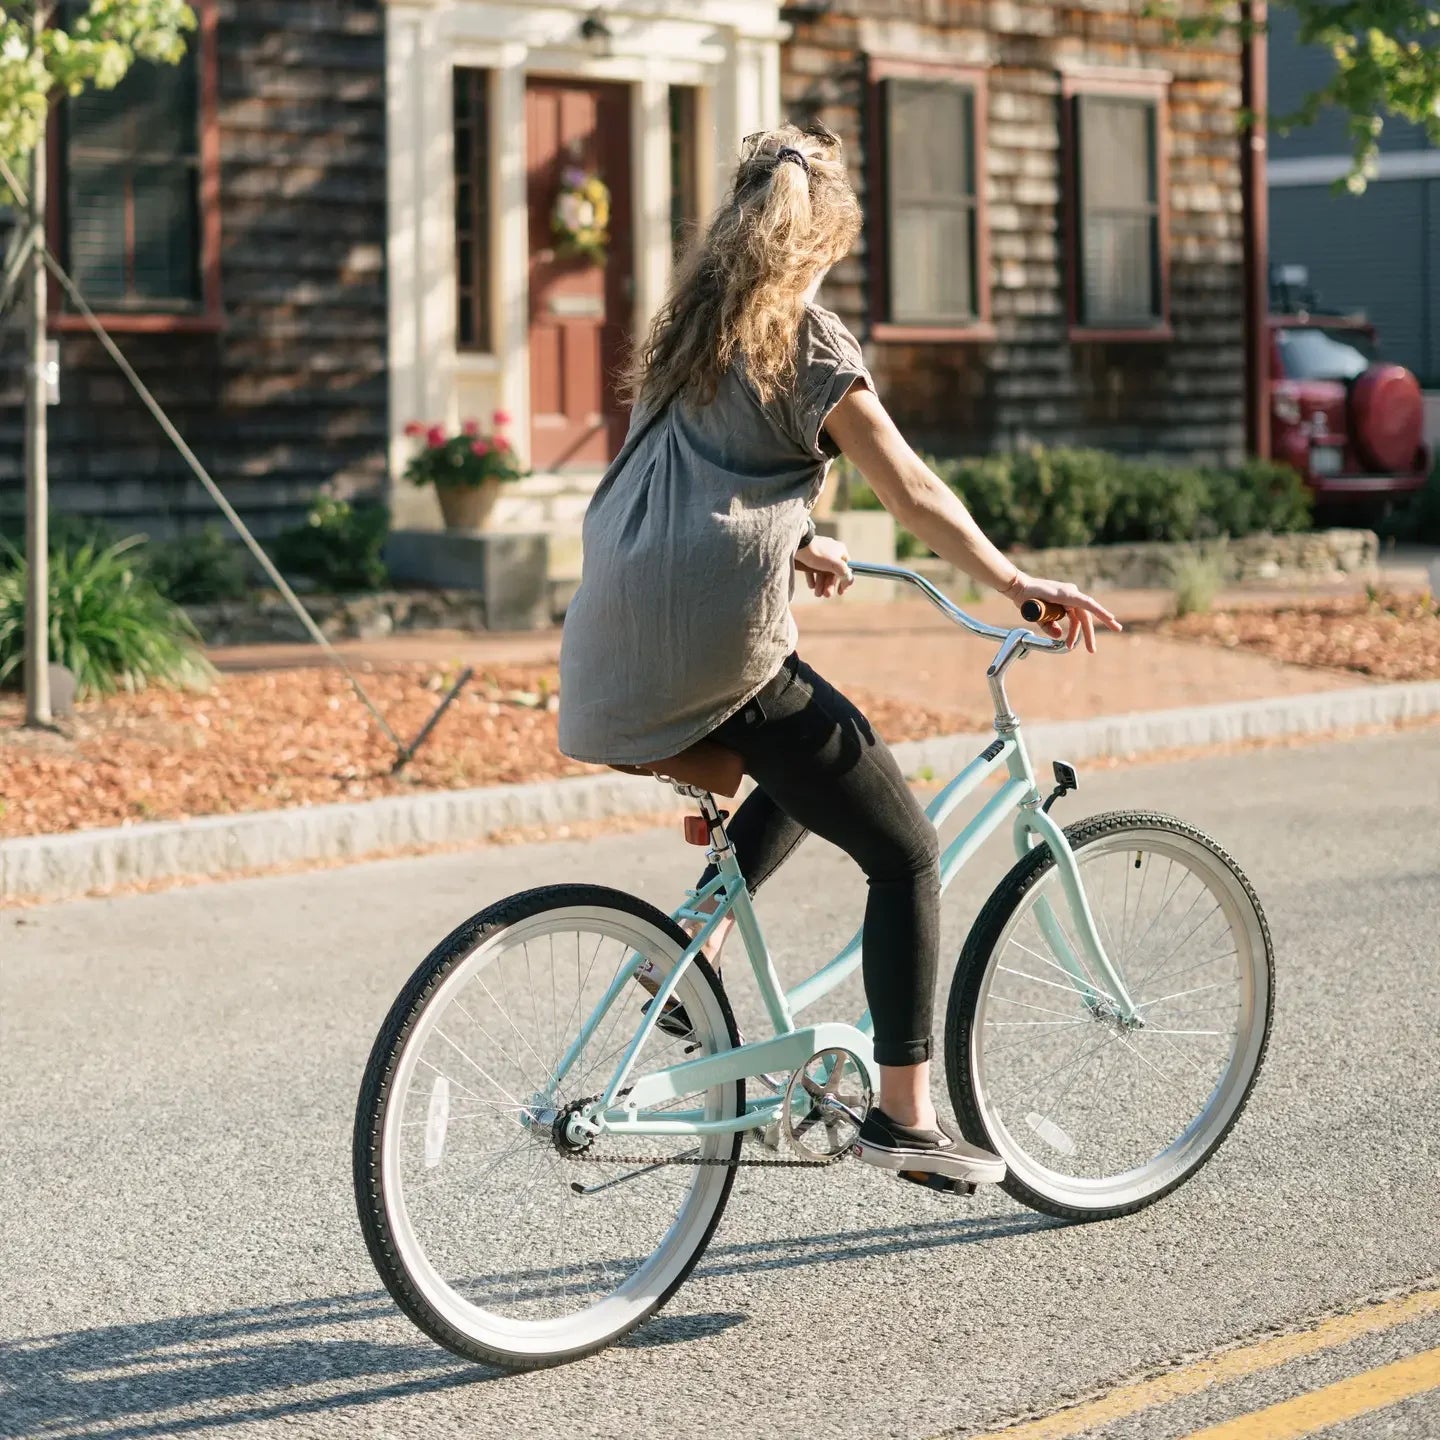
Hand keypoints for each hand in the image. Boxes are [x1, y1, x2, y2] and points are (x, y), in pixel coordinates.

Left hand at [796, 535, 852, 598]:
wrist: (798, 545)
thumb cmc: (818, 554)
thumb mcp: (836, 565)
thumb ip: (845, 573)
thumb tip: (848, 580)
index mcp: (840, 550)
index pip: (846, 568)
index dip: (844, 582)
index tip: (840, 592)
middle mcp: (831, 550)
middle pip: (833, 572)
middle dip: (829, 585)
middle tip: (826, 595)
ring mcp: (819, 553)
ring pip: (822, 571)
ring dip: (821, 584)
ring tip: (817, 594)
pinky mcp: (808, 555)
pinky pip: (812, 568)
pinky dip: (813, 578)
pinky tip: (811, 586)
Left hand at [1007, 571, 1122, 652]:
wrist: (1020, 587)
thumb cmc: (1026, 598)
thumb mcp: (1035, 613)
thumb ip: (1047, 624)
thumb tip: (1059, 636)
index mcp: (1065, 593)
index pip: (1087, 604)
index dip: (1100, 613)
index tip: (1111, 620)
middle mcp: (1070, 594)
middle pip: (1084, 616)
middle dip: (1088, 634)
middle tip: (1092, 650)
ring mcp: (1069, 597)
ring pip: (1078, 618)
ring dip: (1075, 633)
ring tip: (1070, 647)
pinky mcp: (1065, 602)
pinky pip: (1072, 616)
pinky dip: (1070, 628)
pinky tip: (1066, 639)